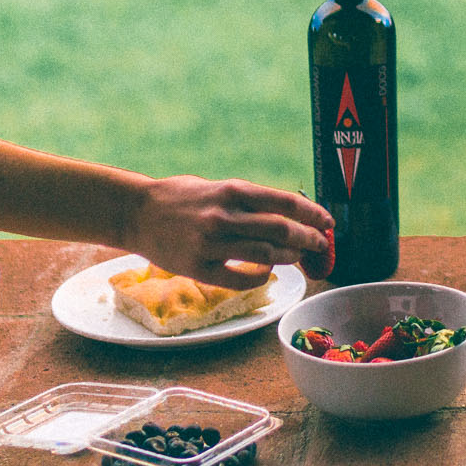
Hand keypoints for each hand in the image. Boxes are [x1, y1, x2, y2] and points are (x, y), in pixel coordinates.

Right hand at [127, 176, 331, 289]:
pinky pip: (239, 278)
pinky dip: (260, 276)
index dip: (312, 213)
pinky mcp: (197, 267)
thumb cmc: (180, 196)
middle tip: (321, 244)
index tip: (328, 221)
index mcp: (232, 190)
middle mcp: (224, 215)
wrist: (136, 212)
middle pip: (281, 229)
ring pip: (265, 253)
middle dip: (309, 238)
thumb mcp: (216, 186)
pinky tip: (267, 272)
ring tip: (299, 257)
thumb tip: (288, 213)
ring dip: (289, 257)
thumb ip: (247, 200)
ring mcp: (210, 243)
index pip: (284, 202)